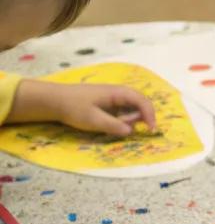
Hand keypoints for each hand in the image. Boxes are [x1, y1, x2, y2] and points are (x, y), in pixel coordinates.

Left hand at [29, 81, 156, 137]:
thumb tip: (131, 131)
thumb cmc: (74, 108)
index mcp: (117, 93)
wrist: (54, 100)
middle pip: (139, 104)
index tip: (151, 129)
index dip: (150, 115)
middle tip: (125, 129)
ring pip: (131, 108)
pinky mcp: (107, 102)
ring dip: (129, 119)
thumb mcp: (93, 120)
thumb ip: (114, 126)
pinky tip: (110, 124)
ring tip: (112, 126)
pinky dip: (122, 119)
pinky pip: (122, 110)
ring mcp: (112, 97)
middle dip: (138, 118)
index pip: (142, 101)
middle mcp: (118, 92)